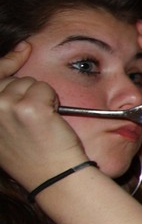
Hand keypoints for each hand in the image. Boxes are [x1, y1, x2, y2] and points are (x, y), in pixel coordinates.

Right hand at [0, 42, 89, 187]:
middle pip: (10, 80)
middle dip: (28, 90)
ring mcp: (5, 107)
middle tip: (38, 114)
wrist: (54, 175)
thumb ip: (0, 107)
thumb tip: (9, 69)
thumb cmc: (34, 155)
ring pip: (29, 83)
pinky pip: (45, 89)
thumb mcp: (3, 132)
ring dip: (41, 97)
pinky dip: (53, 101)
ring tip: (43, 122)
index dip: (7, 61)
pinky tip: (51, 120)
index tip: (24, 48)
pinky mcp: (28, 107)